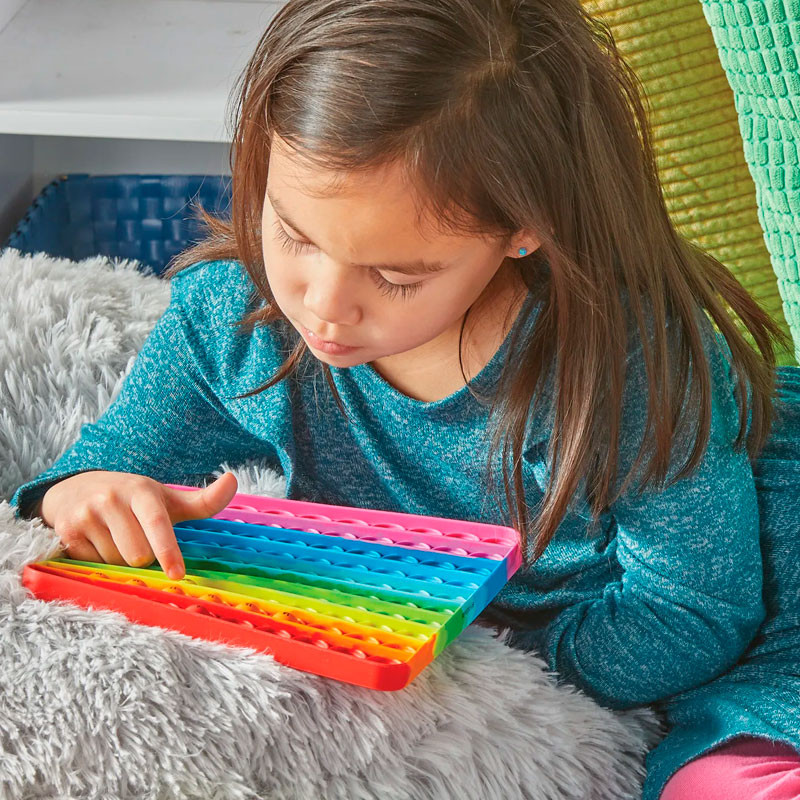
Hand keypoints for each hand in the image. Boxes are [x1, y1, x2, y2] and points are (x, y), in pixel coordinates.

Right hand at [37, 471, 237, 579]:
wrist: (75, 489)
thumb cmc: (133, 499)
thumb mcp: (166, 498)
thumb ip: (203, 501)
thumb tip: (233, 479)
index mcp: (142, 490)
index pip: (158, 523)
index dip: (168, 551)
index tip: (177, 574)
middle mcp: (112, 498)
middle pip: (138, 555)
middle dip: (142, 557)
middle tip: (136, 538)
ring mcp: (86, 514)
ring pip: (115, 562)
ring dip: (119, 560)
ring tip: (114, 537)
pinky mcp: (66, 531)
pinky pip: (91, 565)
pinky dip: (98, 561)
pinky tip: (95, 541)